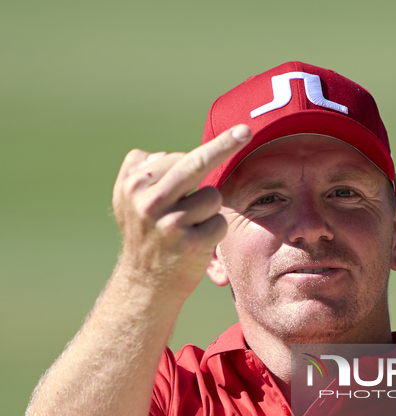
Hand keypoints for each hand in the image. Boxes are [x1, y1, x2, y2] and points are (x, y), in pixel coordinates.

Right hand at [112, 124, 251, 299]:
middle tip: (246, 130)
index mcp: (133, 185)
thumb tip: (174, 149)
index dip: (195, 161)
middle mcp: (148, 201)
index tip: (229, 136)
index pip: (175, 158)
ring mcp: (169, 223)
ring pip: (211, 196)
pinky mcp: (190, 243)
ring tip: (188, 227)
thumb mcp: (129, 200)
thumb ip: (145, 170)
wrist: (144, 285)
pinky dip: (215, 231)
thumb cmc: (146, 236)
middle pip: (194, 164)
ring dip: (208, 210)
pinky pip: (219, 222)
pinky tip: (196, 243)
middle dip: (224, 144)